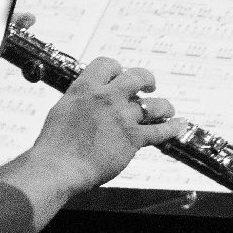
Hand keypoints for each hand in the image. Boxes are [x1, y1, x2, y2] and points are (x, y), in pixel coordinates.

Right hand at [28, 56, 178, 198]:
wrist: (57, 168)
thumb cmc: (54, 144)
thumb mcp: (62, 109)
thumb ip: (80, 99)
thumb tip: (86, 97)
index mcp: (87, 87)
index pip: (108, 64)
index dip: (116, 68)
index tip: (119, 74)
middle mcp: (108, 97)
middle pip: (137, 77)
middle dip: (146, 79)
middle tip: (149, 85)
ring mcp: (122, 117)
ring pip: (154, 104)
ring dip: (163, 106)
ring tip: (167, 109)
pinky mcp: (132, 139)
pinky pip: (158, 131)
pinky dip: (171, 128)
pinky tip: (178, 125)